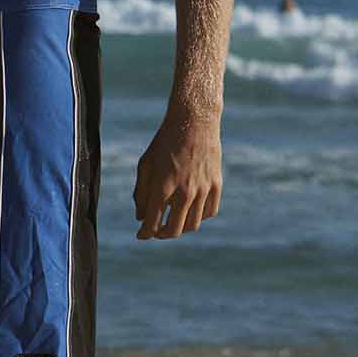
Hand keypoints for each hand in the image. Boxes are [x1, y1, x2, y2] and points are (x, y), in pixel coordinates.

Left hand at [133, 109, 221, 239]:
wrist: (193, 121)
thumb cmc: (165, 141)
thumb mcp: (146, 164)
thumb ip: (141, 192)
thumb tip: (140, 217)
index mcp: (163, 186)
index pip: (152, 222)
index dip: (145, 233)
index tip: (141, 235)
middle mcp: (184, 192)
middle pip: (174, 230)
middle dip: (161, 235)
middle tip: (156, 231)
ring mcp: (203, 189)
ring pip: (193, 225)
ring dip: (181, 228)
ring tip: (173, 222)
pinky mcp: (216, 185)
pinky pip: (209, 212)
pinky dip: (199, 217)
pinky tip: (190, 211)